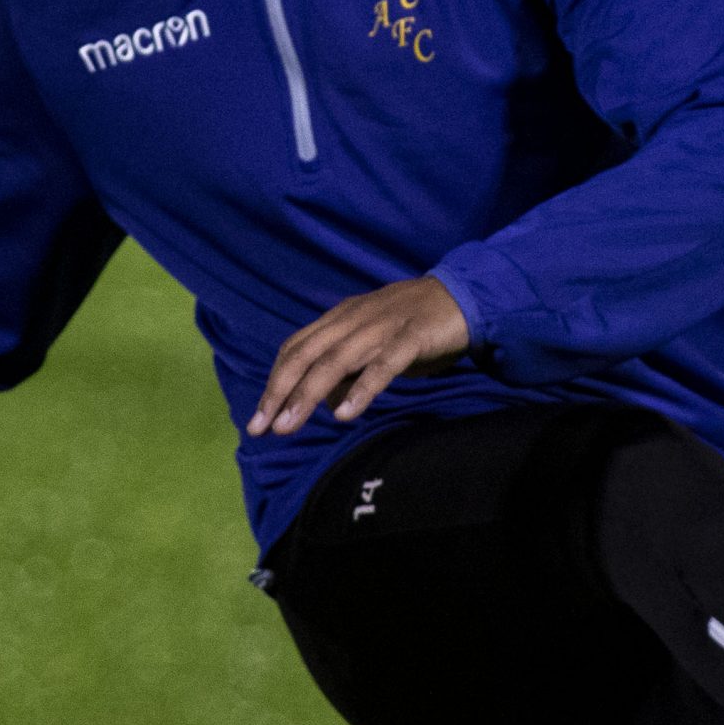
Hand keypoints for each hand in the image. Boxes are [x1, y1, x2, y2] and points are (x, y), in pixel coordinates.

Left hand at [248, 277, 470, 436]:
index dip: (275, 381)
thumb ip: (349, 370)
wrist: (463, 296)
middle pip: (306, 355)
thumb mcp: (373, 345)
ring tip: (289, 425)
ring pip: (335, 361)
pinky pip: (383, 365)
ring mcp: (382, 326)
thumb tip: (328, 406)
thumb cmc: (414, 326)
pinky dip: (362, 389)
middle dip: (279, 391)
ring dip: (307, 395)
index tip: (259, 416)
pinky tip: (346, 415)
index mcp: (341, 318)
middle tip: (261, 428)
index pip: (296, 348)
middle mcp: (353, 319)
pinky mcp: (412, 337)